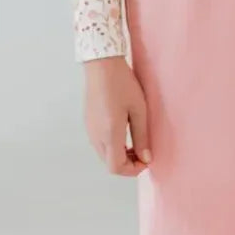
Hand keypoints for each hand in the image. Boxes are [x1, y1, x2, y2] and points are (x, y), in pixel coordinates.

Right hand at [83, 55, 151, 174]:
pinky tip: (123, 131)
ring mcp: (89, 129)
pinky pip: (99, 143)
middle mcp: (96, 136)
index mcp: (109, 134)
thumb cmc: (122, 83)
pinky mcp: (88, 122)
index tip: (146, 159)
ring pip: (104, 155)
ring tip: (135, 141)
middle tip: (143, 151)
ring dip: (119, 155)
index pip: (116, 168)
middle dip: (127, 163)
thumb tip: (146, 158)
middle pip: (109, 164)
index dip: (133, 170)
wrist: (101, 64)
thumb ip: (142, 136)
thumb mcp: (138, 109)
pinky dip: (112, 146)